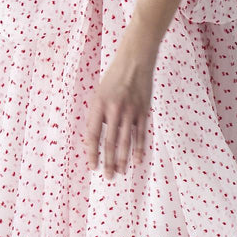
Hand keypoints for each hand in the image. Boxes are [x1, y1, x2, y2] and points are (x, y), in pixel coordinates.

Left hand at [83, 41, 154, 178]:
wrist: (135, 60)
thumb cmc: (115, 77)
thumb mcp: (100, 93)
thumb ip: (98, 115)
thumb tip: (96, 138)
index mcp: (99, 105)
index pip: (93, 134)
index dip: (92, 152)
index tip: (93, 166)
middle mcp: (114, 109)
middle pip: (110, 141)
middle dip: (108, 162)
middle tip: (108, 177)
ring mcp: (130, 110)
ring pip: (126, 141)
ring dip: (123, 159)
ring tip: (120, 172)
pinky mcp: (143, 110)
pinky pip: (141, 134)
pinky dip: (139, 149)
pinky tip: (137, 161)